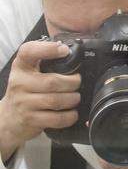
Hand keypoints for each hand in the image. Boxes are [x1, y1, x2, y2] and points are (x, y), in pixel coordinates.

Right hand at [0, 41, 80, 161]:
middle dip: (73, 82)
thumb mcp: (29, 73)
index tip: (64, 50)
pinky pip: (57, 118)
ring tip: (75, 97)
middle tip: (77, 83)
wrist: (8, 118)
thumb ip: (46, 62)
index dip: (48, 49)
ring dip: (73, 99)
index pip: (29, 52)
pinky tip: (71, 112)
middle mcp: (19, 83)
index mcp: (21, 67)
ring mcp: (23, 102)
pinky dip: (70, 116)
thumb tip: (70, 51)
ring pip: (57, 100)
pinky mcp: (29, 119)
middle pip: (53, 81)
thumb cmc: (25, 92)